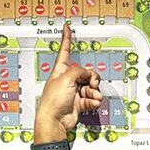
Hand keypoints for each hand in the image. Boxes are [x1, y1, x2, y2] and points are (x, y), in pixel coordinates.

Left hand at [33, 22, 101, 143]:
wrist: (55, 120)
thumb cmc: (54, 100)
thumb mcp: (65, 79)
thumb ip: (78, 71)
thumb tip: (87, 73)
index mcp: (61, 71)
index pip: (65, 52)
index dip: (66, 39)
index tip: (66, 28)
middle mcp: (68, 80)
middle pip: (85, 72)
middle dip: (92, 77)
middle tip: (92, 83)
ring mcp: (74, 92)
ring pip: (91, 86)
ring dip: (95, 91)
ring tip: (94, 96)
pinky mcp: (80, 103)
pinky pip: (92, 98)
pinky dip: (94, 100)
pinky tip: (94, 103)